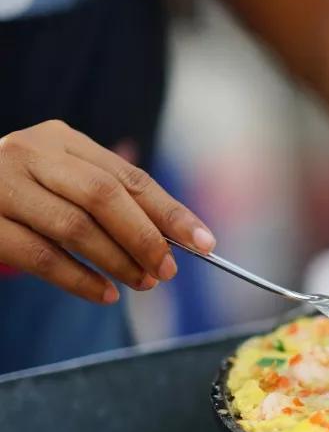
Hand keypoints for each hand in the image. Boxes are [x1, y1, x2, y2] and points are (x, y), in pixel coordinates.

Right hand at [0, 120, 215, 302]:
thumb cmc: (19, 193)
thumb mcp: (60, 180)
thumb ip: (108, 199)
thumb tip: (175, 238)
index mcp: (60, 138)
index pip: (128, 176)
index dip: (170, 211)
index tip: (204, 242)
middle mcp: (29, 153)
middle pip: (103, 196)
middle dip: (145, 237)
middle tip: (169, 270)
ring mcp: (0, 185)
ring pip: (73, 227)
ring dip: (116, 261)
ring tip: (143, 284)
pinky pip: (39, 255)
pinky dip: (78, 279)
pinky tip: (103, 293)